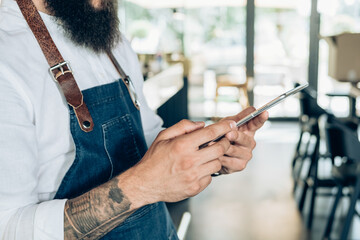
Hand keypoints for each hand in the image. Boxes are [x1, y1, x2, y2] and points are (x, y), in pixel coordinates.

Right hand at [119, 119, 237, 206]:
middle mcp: (190, 161)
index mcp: (182, 145)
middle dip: (224, 142)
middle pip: (220, 148)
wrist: (145, 183)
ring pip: (217, 163)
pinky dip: (208, 171)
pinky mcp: (195, 188)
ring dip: (215, 157)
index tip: (231, 124)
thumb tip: (202, 125)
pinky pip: (210, 177)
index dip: (224, 127)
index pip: (211, 133)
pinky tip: (198, 169)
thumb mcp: (163, 136)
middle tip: (222, 140)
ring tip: (206, 155)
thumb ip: (183, 126)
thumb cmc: (153, 159)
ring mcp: (193, 176)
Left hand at [218, 107, 268, 173]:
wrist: (212, 153)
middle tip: (227, 135)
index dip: (261, 118)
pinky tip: (214, 155)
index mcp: (248, 130)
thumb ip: (238, 117)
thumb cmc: (221, 136)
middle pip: (245, 139)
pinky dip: (219, 157)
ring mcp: (246, 155)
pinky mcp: (240, 165)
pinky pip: (228, 161)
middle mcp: (250, 143)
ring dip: (222, 147)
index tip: (265, 112)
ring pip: (234, 150)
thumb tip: (251, 110)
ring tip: (210, 144)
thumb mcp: (227, 123)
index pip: (256, 123)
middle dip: (236, 136)